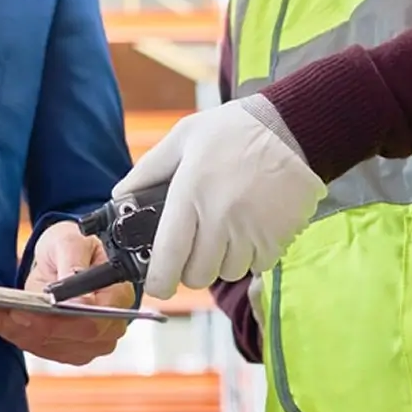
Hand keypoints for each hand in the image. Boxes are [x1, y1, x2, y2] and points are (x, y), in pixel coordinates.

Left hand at [0, 222, 130, 365]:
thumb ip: (75, 267)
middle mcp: (107, 328)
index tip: (24, 312)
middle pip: (65, 339)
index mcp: (118, 298)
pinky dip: (5, 330)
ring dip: (7, 328)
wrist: (67, 255)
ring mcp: (87, 343)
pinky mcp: (63, 349)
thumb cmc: (76, 244)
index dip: (57, 322)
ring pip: (43, 344)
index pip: (91, 322)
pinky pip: (32, 345)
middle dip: (26, 326)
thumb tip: (75, 302)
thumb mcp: (75, 242)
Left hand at [113, 96, 326, 300]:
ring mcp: (252, 231)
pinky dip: (250, 256)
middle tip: (195, 245)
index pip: (169, 255)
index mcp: (190, 193)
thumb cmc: (232, 131)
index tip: (157, 284)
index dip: (158, 280)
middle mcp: (220, 218)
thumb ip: (147, 170)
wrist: (290, 128)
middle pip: (198, 275)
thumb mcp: (183, 138)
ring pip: (227, 272)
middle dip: (191, 267)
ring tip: (225, 228)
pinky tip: (250, 228)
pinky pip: (257, 266)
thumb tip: (120, 197)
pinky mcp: (278, 238)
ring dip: (222, 260)